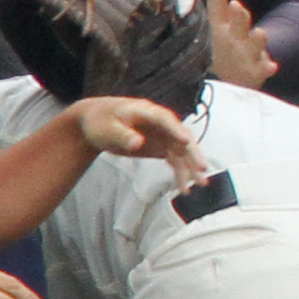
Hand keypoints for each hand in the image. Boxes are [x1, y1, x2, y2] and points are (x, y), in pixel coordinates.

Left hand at [62, 95, 206, 179]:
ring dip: (191, 166)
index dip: (177, 130)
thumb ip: (122, 135)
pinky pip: (175, 160)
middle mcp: (160, 123)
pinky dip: (180, 172)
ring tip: (201, 183)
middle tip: (202, 167)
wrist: (96, 123)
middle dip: (192, 152)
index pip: (165, 120)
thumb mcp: (106, 128)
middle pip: (180, 136)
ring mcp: (162, 135)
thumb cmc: (100, 121)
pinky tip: (184, 186)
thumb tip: (137, 143)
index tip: (187, 141)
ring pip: (182, 151)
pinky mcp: (161, 147)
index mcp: (146, 112)